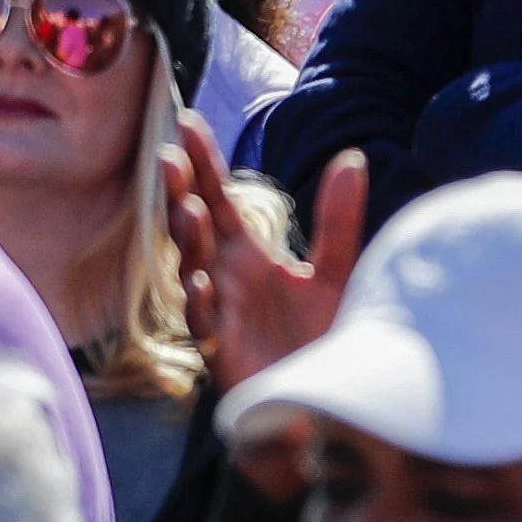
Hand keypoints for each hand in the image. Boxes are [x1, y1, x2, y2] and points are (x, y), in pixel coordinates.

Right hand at [169, 118, 361, 391]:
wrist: (320, 399)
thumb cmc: (319, 335)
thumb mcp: (335, 270)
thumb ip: (338, 218)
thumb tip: (353, 156)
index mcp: (247, 256)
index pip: (219, 200)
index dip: (202, 164)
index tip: (185, 122)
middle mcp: (225, 280)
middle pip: (194, 230)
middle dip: (180, 196)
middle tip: (168, 158)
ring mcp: (220, 315)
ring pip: (191, 272)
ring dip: (188, 243)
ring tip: (188, 209)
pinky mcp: (225, 353)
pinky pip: (205, 326)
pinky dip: (200, 304)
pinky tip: (199, 281)